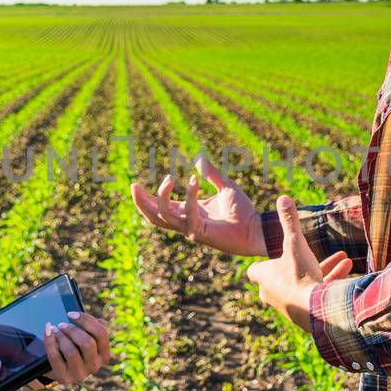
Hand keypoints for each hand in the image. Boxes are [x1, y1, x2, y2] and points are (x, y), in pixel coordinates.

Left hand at [41, 311, 112, 386]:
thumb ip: (93, 330)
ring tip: (54, 329)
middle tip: (62, 324)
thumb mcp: (85, 339)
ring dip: (61, 336)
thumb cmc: (74, 348)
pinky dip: (49, 341)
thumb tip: (100, 321)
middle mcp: (94, 366)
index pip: (101, 333)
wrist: (58, 368)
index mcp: (104, 355)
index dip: (86, 320)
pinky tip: (48, 332)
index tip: (71, 314)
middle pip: (87, 343)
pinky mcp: (64, 378)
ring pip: (71, 351)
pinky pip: (55, 357)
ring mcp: (80, 374)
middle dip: (72, 330)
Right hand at [131, 153, 266, 256]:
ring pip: (164, 217)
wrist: (257, 229)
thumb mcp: (225, 186)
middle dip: (141, 202)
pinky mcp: (200, 232)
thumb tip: (198, 158)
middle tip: (134, 186)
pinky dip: (189, 196)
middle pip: (153, 216)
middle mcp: (186, 222)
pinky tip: (193, 179)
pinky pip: (188, 214)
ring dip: (162, 197)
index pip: (160, 208)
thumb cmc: (243, 212)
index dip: (146, 198)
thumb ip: (211, 174)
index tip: (136, 184)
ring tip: (169, 177)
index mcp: (188, 212)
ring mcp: (191, 230)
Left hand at [246, 196, 353, 331]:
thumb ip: (289, 222)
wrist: (314, 310)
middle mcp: (270, 294)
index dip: (264, 263)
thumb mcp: (296, 243)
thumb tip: (283, 198)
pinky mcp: (304, 316)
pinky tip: (348, 271)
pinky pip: (315, 296)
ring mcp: (287, 306)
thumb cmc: (299, 275)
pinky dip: (329, 284)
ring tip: (344, 258)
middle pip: (280, 277)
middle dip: (300, 264)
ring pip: (303, 285)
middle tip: (313, 255)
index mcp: (263, 277)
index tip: (275, 255)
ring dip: (322, 271)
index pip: (255, 271)